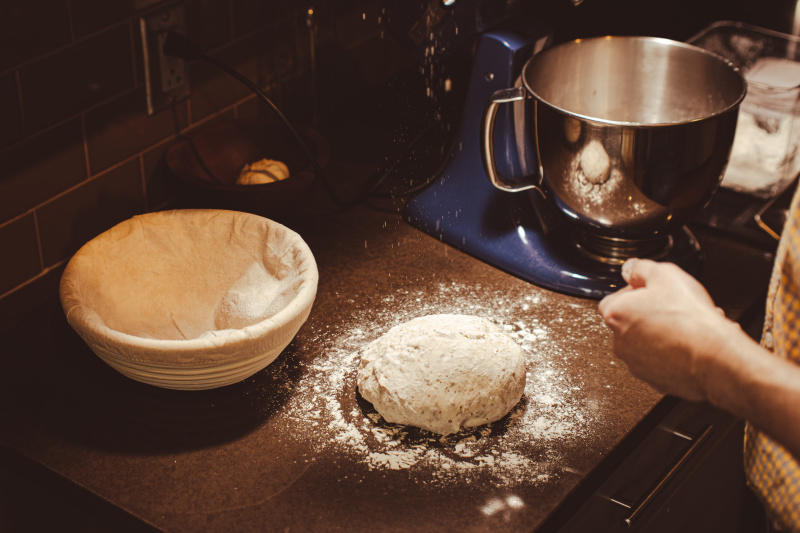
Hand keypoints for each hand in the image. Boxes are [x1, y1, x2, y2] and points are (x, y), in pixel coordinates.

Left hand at [598, 258, 736, 400]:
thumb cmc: (689, 319)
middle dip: (653, 313)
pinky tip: (691, 343)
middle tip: (675, 308)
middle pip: (632, 321)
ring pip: (648, 342)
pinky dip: (674, 353)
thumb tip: (632, 270)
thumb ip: (641, 268)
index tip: (652, 291)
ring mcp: (636, 364)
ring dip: (665, 333)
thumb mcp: (665, 274)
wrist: (714, 357)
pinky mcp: (654, 380)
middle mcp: (620, 342)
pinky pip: (661, 361)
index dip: (635, 292)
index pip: (614, 299)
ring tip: (689, 326)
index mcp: (616, 314)